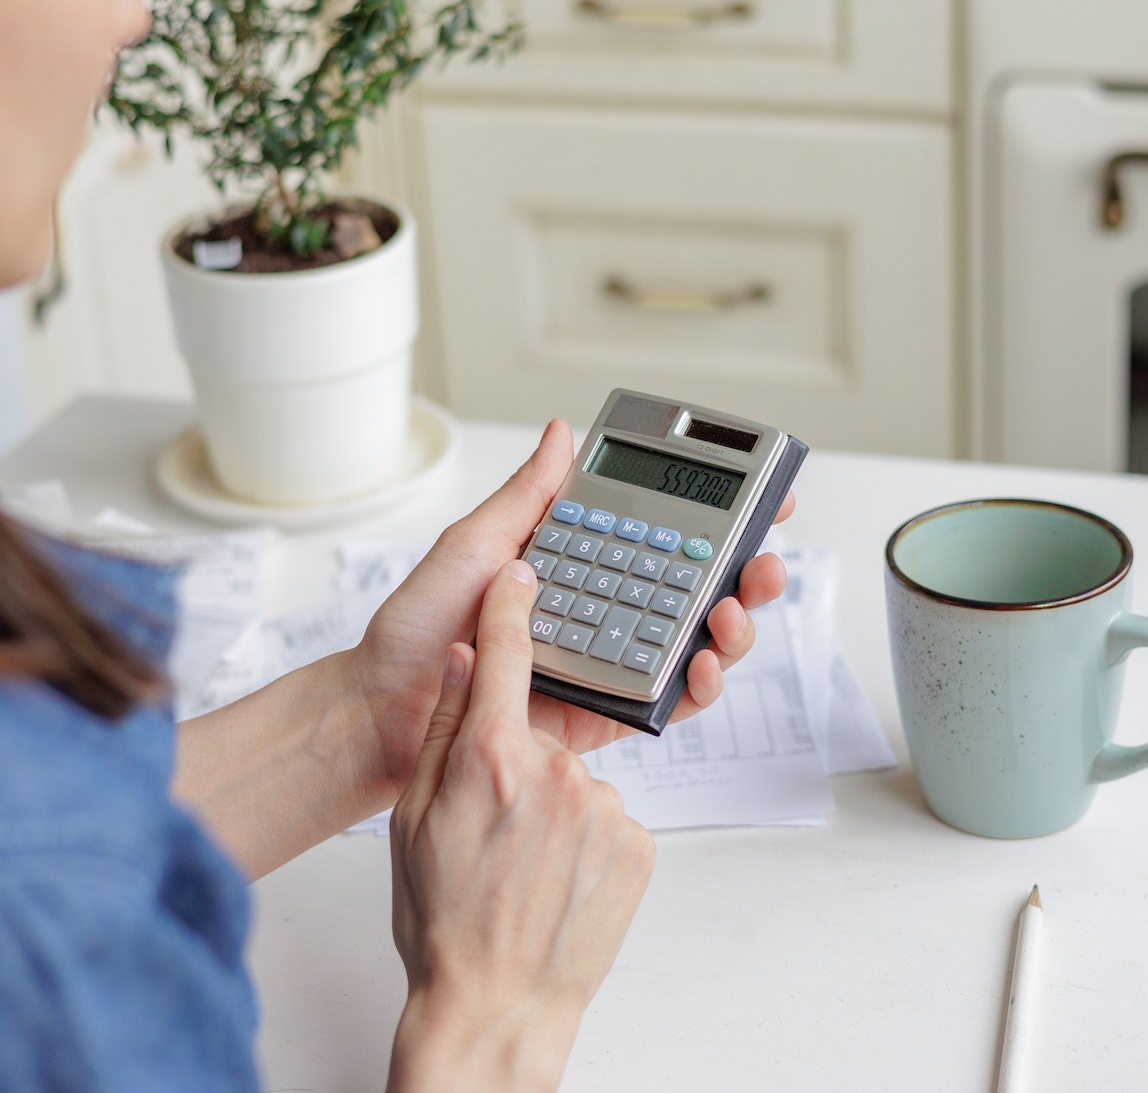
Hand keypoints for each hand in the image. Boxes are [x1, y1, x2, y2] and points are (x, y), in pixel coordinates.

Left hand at [346, 420, 795, 786]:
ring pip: (694, 645)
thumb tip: (564, 433)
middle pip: (695, 589)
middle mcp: (603, 610)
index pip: (663, 535)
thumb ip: (529, 497)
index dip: (718, 518)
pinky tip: (701, 668)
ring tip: (732, 613)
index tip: (765, 496)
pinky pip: (665, 703)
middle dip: (746, 573)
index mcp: (578, 563)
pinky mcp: (603, 715)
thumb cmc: (417, 627)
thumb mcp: (474, 546)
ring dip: (730, 629)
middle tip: (763, 561)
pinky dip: (695, 687)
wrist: (383, 709)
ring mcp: (608, 662)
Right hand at [387, 563, 653, 1091]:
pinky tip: (557, 883)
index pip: (506, 652)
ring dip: (554, 811)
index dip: (512, 607)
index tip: (519, 577)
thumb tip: (466, 664)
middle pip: (540, 734)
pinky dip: (586, 842)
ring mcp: (606, 810)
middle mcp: (557, 774)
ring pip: (576, 782)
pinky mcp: (641, 845)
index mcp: (492, 759)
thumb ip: (444, 730)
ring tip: (523, 870)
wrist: (495, 1008)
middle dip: (518, 766)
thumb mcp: (413, 817)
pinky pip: (609, 821)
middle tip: (492, 830)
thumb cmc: (443, 924)